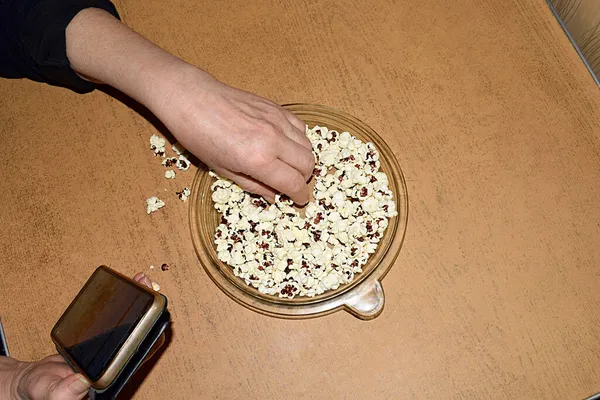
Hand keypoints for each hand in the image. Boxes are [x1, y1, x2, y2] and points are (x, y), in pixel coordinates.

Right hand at [0, 273, 161, 399]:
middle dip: (148, 311)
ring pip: (132, 325)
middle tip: (148, 287)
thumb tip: (83, 382)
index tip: (153, 316)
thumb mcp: (51, 393)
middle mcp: (113, 363)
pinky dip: (122, 305)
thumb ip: (66, 391)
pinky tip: (125, 289)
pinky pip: (116, 321)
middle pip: (140, 335)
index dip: (149, 336)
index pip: (137, 356)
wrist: (35, 381)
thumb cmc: (43, 390)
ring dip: (138, 305)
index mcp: (109, 377)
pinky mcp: (101, 339)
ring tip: (141, 282)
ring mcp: (109, 350)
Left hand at [65, 8, 314, 203]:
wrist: (192, 100)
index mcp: (258, 160)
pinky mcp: (277, 108)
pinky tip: (286, 145)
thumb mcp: (223, 170)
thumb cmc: (200, 137)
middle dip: (304, 179)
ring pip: (308, 146)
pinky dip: (300, 141)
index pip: (294, 183)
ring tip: (289, 165)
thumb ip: (254, 185)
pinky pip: (301, 128)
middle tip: (292, 184)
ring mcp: (277, 121)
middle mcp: (273, 140)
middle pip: (307, 165)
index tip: (299, 200)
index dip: (300, 195)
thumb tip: (274, 196)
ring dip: (303, 160)